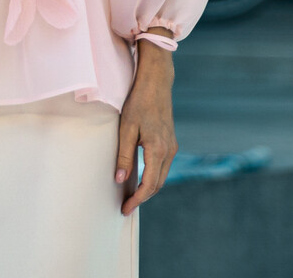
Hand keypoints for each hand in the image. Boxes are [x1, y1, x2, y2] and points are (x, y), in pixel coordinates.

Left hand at [117, 45, 176, 214]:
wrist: (156, 83)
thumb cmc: (139, 102)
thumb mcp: (126, 128)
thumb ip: (124, 155)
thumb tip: (120, 179)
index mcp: (158, 150)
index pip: (149, 185)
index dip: (137, 200)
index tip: (125, 209)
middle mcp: (169, 151)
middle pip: (157, 184)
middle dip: (142, 198)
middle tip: (126, 206)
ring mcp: (172, 146)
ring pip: (161, 176)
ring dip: (148, 188)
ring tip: (131, 195)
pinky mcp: (170, 141)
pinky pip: (163, 166)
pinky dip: (153, 176)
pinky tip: (141, 177)